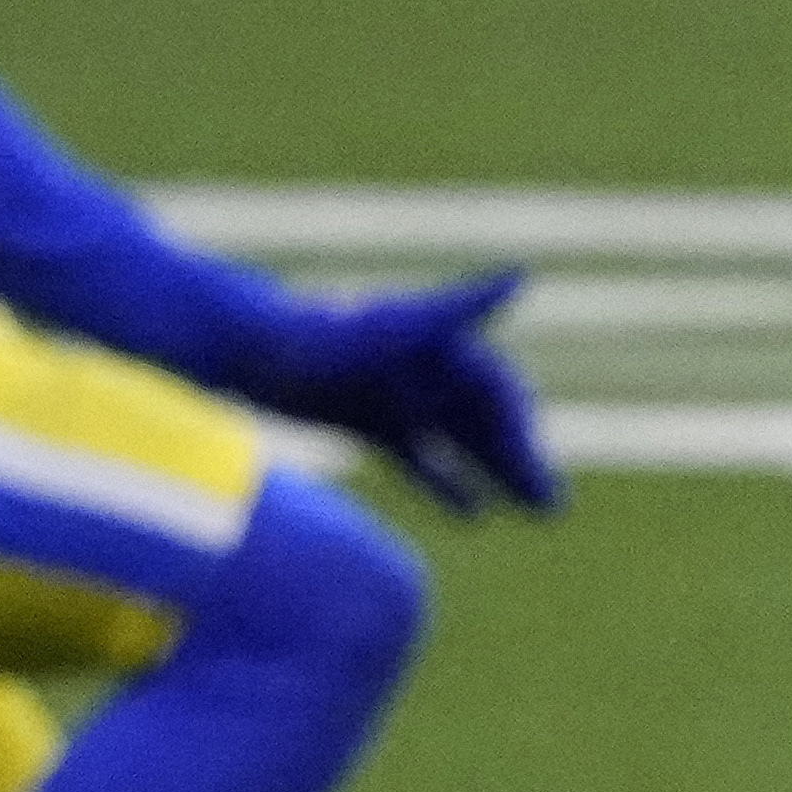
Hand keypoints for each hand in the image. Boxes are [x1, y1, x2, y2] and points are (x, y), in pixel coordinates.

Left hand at [229, 268, 559, 517]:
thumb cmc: (318, 333)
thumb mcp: (398, 328)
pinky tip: (475, 514)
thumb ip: (459, 307)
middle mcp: (421, 368)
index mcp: (435, 343)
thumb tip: (520, 277)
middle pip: (486, 420)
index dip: (523, 433)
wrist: (238, 345)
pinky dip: (448, 483)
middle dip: (521, 461)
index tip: (539, 479)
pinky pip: (420, 457)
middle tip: (553, 509)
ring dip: (498, 474)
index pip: (497, 390)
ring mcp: (394, 395)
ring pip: (461, 441)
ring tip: (533, 512)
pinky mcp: (366, 419)